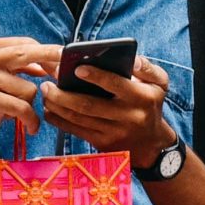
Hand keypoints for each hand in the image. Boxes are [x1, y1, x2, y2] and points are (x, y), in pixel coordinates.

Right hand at [0, 38, 58, 157]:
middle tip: (65, 74)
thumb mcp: (3, 79)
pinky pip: (22, 107)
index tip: (63, 62)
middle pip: (28, 54)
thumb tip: (51, 62)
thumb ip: (22, 67)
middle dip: (52, 62)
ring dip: (31, 106)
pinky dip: (30, 120)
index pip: (26, 43)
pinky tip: (31, 127)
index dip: (48, 53)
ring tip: (23, 115)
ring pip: (29, 88)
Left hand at [44, 55, 177, 160]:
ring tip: (45, 92)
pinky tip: (49, 109)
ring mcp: (113, 133)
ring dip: (57, 106)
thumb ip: (147, 68)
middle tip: (48, 82)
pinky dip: (59, 120)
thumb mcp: (159, 84)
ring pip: (79, 119)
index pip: (116, 85)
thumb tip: (131, 59)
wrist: (151, 144)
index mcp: (141, 98)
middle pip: (89, 105)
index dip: (95, 76)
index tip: (76, 68)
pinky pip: (76, 131)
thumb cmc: (151, 105)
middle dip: (64, 94)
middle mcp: (127, 117)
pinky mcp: (102, 144)